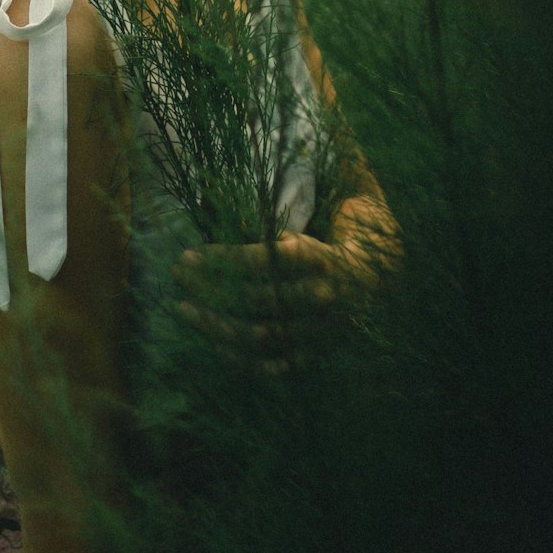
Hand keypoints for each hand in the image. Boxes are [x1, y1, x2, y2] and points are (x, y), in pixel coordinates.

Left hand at [172, 231, 368, 373]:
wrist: (374, 282)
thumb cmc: (324, 248)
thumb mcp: (302, 227)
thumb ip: (268, 223)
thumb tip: (243, 186)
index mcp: (318, 258)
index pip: (261, 261)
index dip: (221, 259)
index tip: (188, 254)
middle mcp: (319, 296)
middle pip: (255, 298)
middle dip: (209, 287)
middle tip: (178, 275)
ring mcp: (318, 330)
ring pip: (259, 335)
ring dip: (215, 324)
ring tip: (184, 309)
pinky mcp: (315, 354)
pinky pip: (273, 366)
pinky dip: (240, 359)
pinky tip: (212, 343)